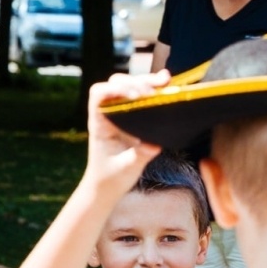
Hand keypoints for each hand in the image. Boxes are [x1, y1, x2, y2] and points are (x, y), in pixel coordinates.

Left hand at [84, 72, 166, 193]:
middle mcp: (107, 114)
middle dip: (136, 81)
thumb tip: (154, 145)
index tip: (136, 96)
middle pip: (116, 84)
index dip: (115, 89)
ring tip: (166, 81)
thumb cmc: (111, 178)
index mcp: (100, 124)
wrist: (106, 186)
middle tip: (156, 89)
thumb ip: (138, 156)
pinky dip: (153, 89)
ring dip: (146, 81)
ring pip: (129, 86)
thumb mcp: (126, 169)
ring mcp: (119, 114)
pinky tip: (167, 85)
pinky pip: (140, 97)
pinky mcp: (131, 117)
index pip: (98, 93)